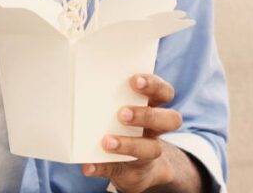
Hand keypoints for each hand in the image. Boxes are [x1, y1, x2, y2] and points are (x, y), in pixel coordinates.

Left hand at [82, 74, 195, 192]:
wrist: (137, 169)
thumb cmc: (124, 127)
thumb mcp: (122, 109)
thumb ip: (112, 97)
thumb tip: (81, 85)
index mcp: (154, 108)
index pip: (164, 92)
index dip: (154, 85)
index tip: (134, 80)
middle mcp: (156, 130)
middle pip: (170, 119)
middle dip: (147, 115)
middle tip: (123, 113)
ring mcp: (147, 153)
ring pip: (152, 149)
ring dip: (129, 144)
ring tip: (107, 142)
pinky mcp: (132, 172)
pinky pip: (118, 171)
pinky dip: (102, 169)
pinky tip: (88, 166)